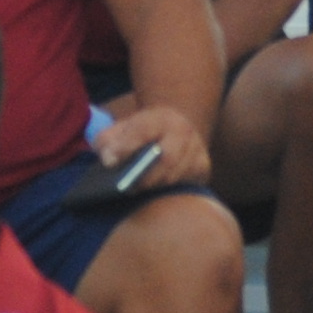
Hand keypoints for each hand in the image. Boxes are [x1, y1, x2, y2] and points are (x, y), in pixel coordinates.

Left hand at [98, 105, 213, 190]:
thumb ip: (108, 139)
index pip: (142, 130)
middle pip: (166, 157)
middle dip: (144, 176)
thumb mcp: (122, 128)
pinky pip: (187, 185)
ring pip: (176, 175)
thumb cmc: (142, 133)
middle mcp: (183, 130)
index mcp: (160, 117)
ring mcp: (197, 148)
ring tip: (137, 193)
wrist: (175, 128)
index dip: (125, 146)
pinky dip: (169, 192)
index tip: (110, 163)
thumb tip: (108, 159)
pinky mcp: (203, 166)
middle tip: (126, 188)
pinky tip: (155, 196)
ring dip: (155, 187)